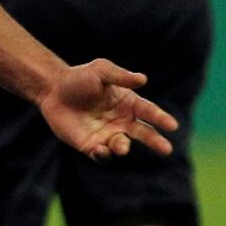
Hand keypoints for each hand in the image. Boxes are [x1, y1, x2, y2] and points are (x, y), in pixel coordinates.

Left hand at [37, 59, 177, 161]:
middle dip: (155, 141)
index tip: (172, 125)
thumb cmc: (79, 78)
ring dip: (123, 146)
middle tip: (166, 149)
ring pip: (122, 145)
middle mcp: (122, 121)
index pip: (149, 111)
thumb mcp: (100, 70)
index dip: (161, 118)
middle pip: (143, 133)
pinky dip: (103, 155)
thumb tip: (143, 79)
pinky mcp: (91, 146)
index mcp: (129, 103)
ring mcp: (107, 135)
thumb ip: (120, 76)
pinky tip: (100, 150)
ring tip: (122, 146)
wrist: (53, 90)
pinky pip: (101, 154)